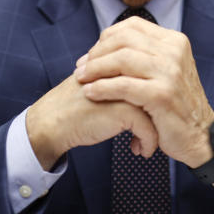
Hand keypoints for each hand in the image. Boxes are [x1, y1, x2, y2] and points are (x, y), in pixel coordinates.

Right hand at [26, 72, 158, 170]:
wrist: (52, 122)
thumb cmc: (74, 106)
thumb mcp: (100, 85)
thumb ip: (120, 82)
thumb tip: (146, 90)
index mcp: (120, 63)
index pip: (154, 78)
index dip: (156, 101)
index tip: (155, 118)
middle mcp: (126, 73)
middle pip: (159, 92)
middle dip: (161, 115)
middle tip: (158, 131)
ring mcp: (126, 89)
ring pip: (158, 109)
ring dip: (157, 131)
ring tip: (148, 143)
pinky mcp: (123, 109)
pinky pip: (149, 128)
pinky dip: (148, 142)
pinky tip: (140, 150)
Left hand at [76, 17, 213, 201]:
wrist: (200, 137)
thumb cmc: (176, 107)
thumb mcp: (167, 71)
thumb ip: (146, 55)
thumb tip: (108, 43)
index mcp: (174, 41)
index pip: (132, 26)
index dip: (106, 38)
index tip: (91, 55)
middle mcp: (174, 52)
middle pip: (123, 40)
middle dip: (97, 53)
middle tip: (81, 68)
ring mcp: (170, 72)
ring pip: (121, 59)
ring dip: (95, 69)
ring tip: (81, 80)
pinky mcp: (162, 95)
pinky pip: (123, 85)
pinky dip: (102, 88)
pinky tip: (90, 93)